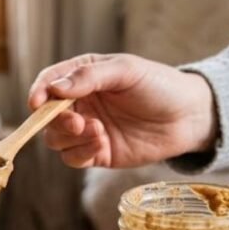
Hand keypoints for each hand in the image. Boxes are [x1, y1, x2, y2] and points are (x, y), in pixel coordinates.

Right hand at [28, 53, 217, 168]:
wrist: (190, 117)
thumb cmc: (160, 85)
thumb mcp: (126, 71)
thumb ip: (89, 76)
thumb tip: (55, 88)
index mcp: (83, 77)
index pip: (48, 83)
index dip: (39, 92)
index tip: (37, 102)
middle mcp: (80, 104)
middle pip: (47, 116)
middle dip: (56, 121)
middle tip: (79, 123)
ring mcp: (87, 130)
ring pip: (56, 139)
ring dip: (70, 138)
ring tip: (98, 132)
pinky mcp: (97, 153)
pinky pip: (72, 158)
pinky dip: (80, 153)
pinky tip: (101, 144)